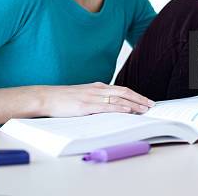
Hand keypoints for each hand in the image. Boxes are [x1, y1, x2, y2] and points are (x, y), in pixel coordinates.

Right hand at [38, 82, 154, 117]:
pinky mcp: (86, 106)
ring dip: (134, 103)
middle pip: (124, 92)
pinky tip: (128, 110)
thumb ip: (94, 99)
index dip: (135, 94)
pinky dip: (120, 108)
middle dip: (140, 98)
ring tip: (145, 109)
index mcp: (96, 87)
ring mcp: (92, 97)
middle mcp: (97, 89)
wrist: (46, 97)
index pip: (121, 89)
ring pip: (119, 98)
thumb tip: (106, 107)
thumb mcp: (81, 96)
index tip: (145, 100)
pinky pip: (107, 106)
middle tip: (151, 105)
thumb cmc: (61, 99)